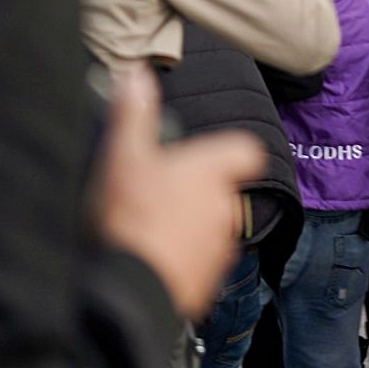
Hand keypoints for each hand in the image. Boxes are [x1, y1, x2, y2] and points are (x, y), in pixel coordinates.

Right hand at [96, 68, 263, 318]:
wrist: (129, 290)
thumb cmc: (129, 220)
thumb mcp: (123, 157)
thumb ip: (133, 115)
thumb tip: (136, 76)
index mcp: (212, 172)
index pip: (245, 151)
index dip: (229, 152)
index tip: (203, 156)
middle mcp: (226, 207)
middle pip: (220, 190)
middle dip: (193, 192)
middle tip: (154, 194)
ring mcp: (221, 247)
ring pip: (210, 227)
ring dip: (187, 226)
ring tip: (147, 229)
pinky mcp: (209, 282)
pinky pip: (200, 262)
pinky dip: (182, 259)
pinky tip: (150, 258)